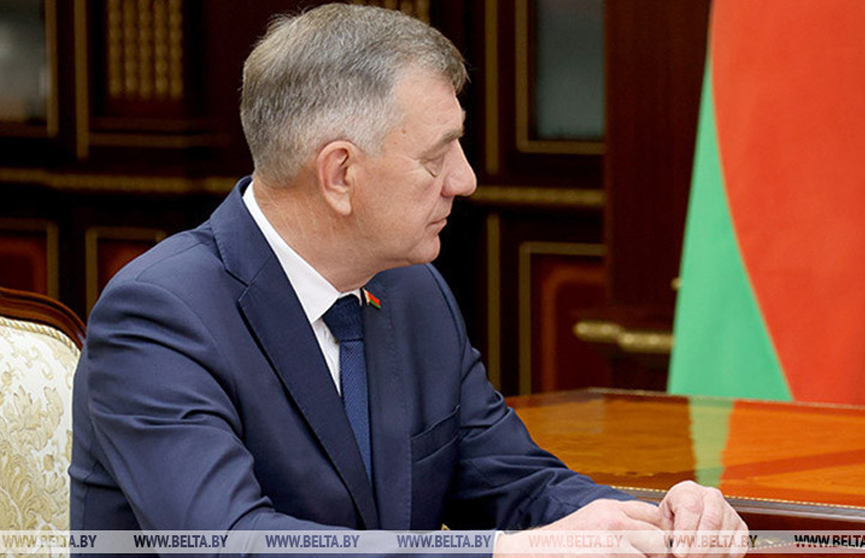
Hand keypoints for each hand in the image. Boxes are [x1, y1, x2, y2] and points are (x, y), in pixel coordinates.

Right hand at [495, 498, 669, 557]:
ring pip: (651, 554)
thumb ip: (620, 519)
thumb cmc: (566, 540)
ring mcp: (613, 542)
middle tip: (652, 556)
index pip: (653, 515)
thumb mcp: (593, 519)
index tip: (659, 544)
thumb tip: (652, 532)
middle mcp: (614, 520)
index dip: (661, 531)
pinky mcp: (611, 556)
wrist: (540, 552)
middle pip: (659, 536)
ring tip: (628, 556)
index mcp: (610, 507)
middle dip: (658, 551)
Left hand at [659, 481, 748, 557]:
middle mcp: (710, 496)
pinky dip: (725, 555)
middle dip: (699, 546)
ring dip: (710, 553)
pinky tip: (711, 556)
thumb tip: (672, 545)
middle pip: (711, 521)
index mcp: (688, 490)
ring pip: (724, 536)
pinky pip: (738, 545)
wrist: (685, 521)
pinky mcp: (740, 525)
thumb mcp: (662, 521)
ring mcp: (728, 510)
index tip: (679, 551)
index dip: (685, 532)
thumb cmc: (672, 521)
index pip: (690, 508)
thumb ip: (665, 531)